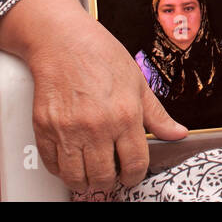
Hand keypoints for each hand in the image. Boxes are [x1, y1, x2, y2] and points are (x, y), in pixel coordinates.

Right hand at [0, 0, 186, 190]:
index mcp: (125, 115)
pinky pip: (52, 166)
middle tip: (111, 174)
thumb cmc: (101, 56)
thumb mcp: (138, 82)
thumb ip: (157, 115)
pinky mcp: (44, 129)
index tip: (131, 176)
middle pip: (104, 177)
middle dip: (110, 181)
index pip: (135, 164)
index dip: (135, 176)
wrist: (63, 40)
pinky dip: (62, 170)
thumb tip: (178, 133)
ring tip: (91, 171)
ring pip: (76, 178)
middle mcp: (97, 126)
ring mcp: (68, 130)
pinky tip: (71, 160)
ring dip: (85, 181)